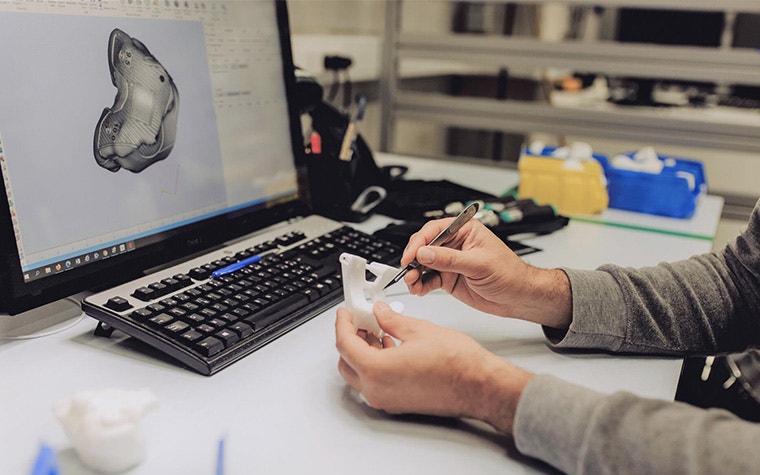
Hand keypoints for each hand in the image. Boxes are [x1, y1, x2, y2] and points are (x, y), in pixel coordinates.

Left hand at [335, 302, 532, 433]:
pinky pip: (375, 383)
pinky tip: (390, 347)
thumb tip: (379, 312)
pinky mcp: (398, 404)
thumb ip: (391, 320)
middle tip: (360, 320)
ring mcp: (387, 401)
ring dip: (364, 351)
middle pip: (347, 362)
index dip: (343, 324)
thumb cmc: (458, 364)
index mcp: (377, 371)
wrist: (481, 386)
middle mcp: (377, 391)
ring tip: (377, 330)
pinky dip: (375, 364)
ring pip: (360, 374)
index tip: (346, 313)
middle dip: (350, 338)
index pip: (345, 344)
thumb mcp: (419, 330)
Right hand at [401, 218, 570, 327]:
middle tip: (409, 270)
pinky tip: (419, 289)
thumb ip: (449, 259)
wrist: (518, 297)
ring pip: (424, 264)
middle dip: (414, 258)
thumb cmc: (510, 273)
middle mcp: (455, 244)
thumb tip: (425, 252)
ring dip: (415, 273)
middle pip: (425, 246)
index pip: (435, 230)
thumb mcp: (479, 264)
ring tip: (412, 282)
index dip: (420, 242)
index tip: (412, 254)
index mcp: (464, 230)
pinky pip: (429, 279)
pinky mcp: (448, 278)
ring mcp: (450, 262)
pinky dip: (421, 285)